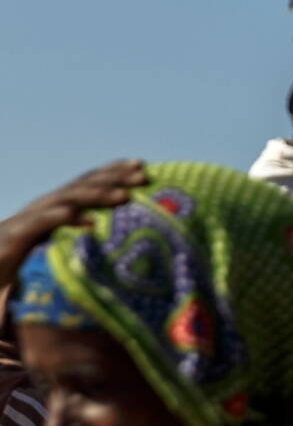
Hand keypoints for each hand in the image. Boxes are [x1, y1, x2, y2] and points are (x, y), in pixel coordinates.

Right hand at [0, 160, 146, 291]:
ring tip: (123, 196)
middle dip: (114, 178)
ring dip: (95, 195)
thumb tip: (118, 237)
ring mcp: (30, 219)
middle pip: (83, 186)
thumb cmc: (24, 259)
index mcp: (56, 206)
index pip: (87, 183)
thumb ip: (84, 237)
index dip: (113, 172)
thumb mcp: (59, 243)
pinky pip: (40, 224)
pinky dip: (61, 218)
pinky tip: (83, 218)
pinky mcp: (16, 237)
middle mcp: (45, 207)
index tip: (142, 165)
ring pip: (66, 200)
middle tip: (143, 176)